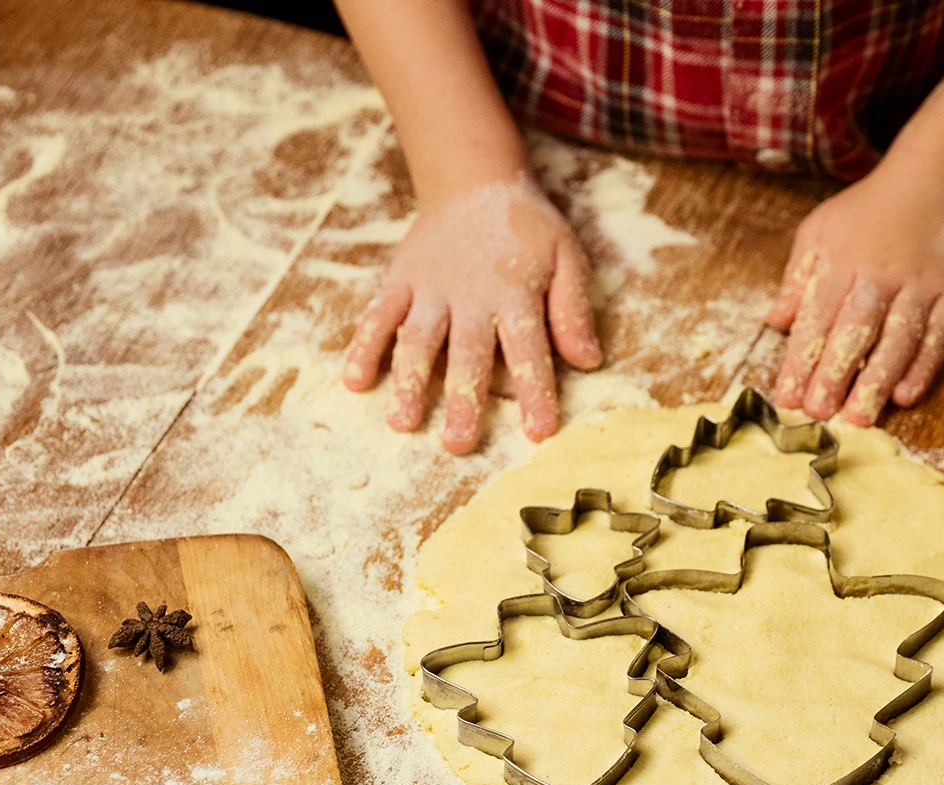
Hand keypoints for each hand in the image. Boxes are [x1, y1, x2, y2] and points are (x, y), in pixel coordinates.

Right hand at [343, 177, 601, 452]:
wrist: (473, 181)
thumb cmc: (525, 229)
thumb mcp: (565, 257)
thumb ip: (573, 309)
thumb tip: (588, 360)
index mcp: (515, 292)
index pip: (528, 349)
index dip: (535, 392)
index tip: (538, 433)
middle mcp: (470, 294)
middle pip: (467, 353)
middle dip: (463, 398)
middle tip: (458, 443)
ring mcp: (430, 288)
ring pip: (417, 339)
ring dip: (409, 381)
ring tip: (403, 422)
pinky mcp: (400, 280)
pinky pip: (378, 315)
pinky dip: (364, 347)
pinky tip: (355, 382)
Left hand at [768, 168, 943, 425]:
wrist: (937, 179)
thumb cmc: (870, 211)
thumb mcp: (820, 230)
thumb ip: (797, 277)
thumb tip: (776, 321)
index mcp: (840, 262)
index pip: (816, 320)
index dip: (801, 362)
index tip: (787, 399)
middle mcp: (879, 276)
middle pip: (854, 333)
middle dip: (834, 376)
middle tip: (819, 415)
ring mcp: (921, 285)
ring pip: (896, 340)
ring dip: (876, 382)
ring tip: (858, 419)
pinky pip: (938, 337)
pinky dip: (923, 367)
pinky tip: (905, 395)